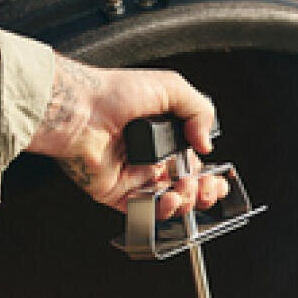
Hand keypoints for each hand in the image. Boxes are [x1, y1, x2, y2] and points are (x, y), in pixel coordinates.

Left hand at [27, 55, 229, 218]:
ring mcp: (133, 177)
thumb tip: (207, 144)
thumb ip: (199, 110)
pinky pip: (143, 211)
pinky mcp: (116, 194)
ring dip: (184, 201)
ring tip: (184, 190)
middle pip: (185, 187)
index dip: (208, 175)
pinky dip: (160, 210)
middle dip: (202, 192)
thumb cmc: (113, 92)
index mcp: (163, 135)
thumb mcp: (170, 87)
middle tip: (205, 188)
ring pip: (168, 202)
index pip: (194, 163)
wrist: (80, 109)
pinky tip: (167, 199)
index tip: (218, 180)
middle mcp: (149, 158)